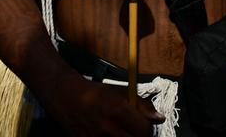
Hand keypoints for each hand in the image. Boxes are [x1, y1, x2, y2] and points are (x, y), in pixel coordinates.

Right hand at [47, 77, 163, 136]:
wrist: (65, 96)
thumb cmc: (96, 93)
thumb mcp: (122, 92)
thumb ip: (143, 106)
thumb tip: (160, 119)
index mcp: (119, 110)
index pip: (144, 130)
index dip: (148, 130)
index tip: (146, 127)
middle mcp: (107, 127)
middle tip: (135, 131)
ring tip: (121, 131)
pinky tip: (109, 134)